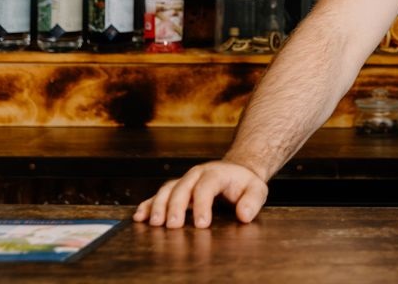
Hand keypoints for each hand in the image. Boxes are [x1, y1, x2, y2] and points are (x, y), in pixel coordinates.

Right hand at [132, 160, 268, 228]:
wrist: (236, 171)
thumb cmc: (245, 183)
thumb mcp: (257, 189)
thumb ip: (252, 201)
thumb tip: (244, 215)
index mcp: (216, 173)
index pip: (207, 186)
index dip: (203, 205)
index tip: (202, 224)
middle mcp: (197, 174)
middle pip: (182, 187)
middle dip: (176, 206)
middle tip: (173, 226)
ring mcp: (185, 180)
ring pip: (167, 189)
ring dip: (159, 205)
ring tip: (154, 223)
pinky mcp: (177, 188)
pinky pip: (159, 194)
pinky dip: (149, 204)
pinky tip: (140, 216)